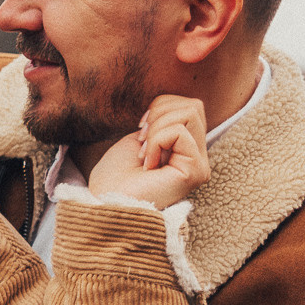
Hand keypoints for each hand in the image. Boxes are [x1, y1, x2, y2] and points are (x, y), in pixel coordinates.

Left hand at [88, 94, 209, 207]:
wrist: (105, 200)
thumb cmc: (116, 175)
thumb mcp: (142, 137)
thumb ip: (165, 121)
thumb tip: (178, 104)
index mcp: (186, 150)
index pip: (190, 106)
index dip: (161, 107)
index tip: (140, 132)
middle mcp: (199, 158)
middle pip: (194, 106)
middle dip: (160, 112)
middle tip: (141, 140)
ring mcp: (200, 165)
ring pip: (191, 113)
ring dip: (157, 128)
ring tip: (144, 153)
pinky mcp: (196, 171)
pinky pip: (179, 132)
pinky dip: (156, 141)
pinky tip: (147, 164)